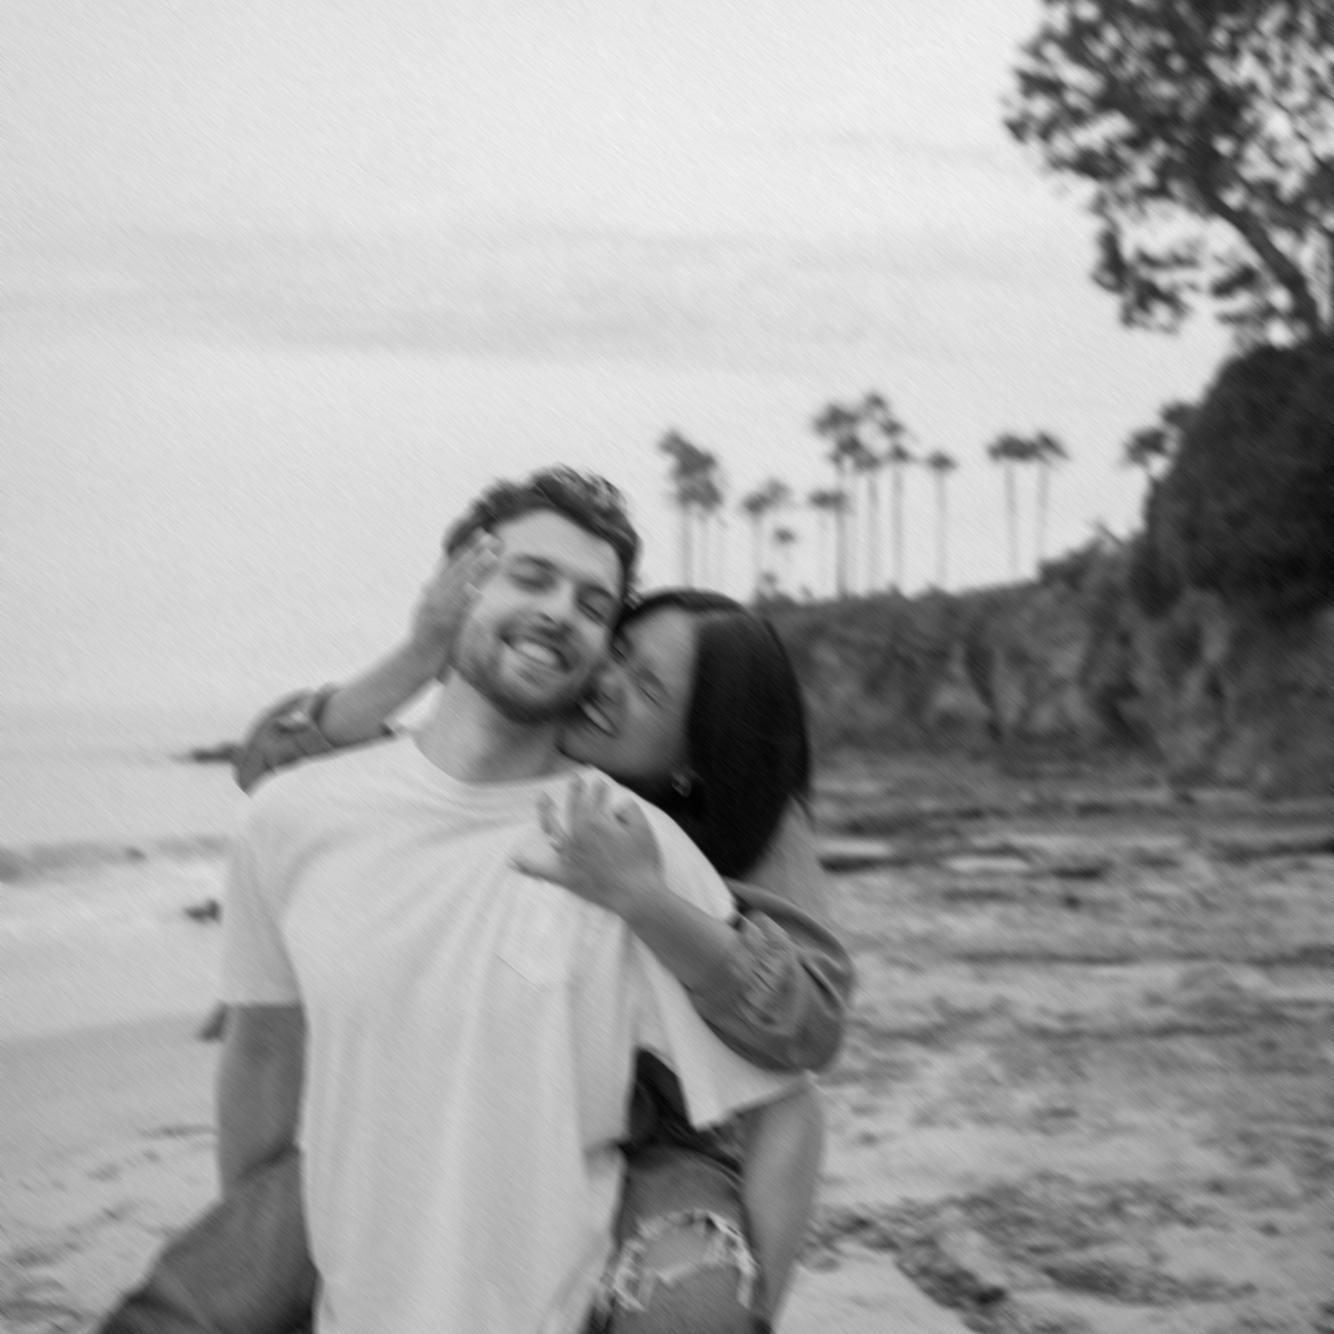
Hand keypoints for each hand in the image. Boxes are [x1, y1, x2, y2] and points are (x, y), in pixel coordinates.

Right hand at [407, 532, 500, 672]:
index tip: (481, 534)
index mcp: (433, 591)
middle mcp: (435, 596)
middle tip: (493, 537)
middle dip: (476, 552)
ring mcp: (439, 610)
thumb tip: (428, 584)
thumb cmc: (423, 639)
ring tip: (492, 555)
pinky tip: (476, 590)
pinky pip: (456, 611)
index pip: (453, 564)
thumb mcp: (424, 613)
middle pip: (459, 570)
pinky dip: (465, 599)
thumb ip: (429, 597)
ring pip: (461, 585)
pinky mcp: (443, 626)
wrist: (413, 661)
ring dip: (477, 569)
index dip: (467, 549)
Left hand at [511, 775, 662, 919]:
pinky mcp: (566, 876)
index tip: (600, 783)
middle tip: (575, 779)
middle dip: (575, 792)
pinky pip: (542, 870)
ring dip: (547, 812)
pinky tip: (513, 859)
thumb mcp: (643, 828)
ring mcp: (569, 856)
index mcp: (595, 823)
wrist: (635, 894)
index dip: (598, 790)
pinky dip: (527, 865)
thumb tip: (617, 804)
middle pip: (573, 809)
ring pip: (553, 829)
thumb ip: (629, 809)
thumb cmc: (642, 860)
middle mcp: (577, 836)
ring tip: (543, 799)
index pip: (594, 801)